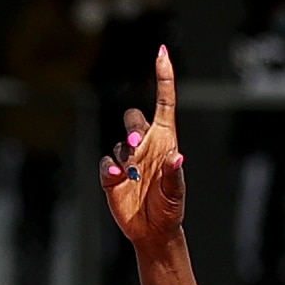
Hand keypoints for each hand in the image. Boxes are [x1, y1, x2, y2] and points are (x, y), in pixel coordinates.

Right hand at [102, 47, 188, 249]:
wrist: (152, 231)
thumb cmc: (170, 209)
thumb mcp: (176, 193)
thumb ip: (174, 175)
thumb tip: (177, 158)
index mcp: (165, 141)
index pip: (164, 102)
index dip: (164, 78)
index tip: (161, 53)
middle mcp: (145, 145)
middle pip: (133, 117)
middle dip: (132, 126)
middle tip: (135, 143)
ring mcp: (128, 159)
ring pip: (119, 143)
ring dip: (124, 156)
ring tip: (131, 175)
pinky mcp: (112, 175)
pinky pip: (107, 163)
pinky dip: (110, 170)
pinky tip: (118, 180)